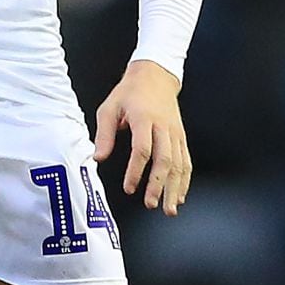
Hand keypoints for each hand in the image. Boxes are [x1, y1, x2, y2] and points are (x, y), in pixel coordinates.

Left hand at [93, 59, 190, 216]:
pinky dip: (184, 180)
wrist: (156, 75)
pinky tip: (180, 195)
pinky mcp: (181, 136)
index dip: (136, 171)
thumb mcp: (109, 107)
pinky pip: (186, 160)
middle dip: (158, 185)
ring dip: (175, 188)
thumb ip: (104, 134)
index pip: (142, 149)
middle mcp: (163, 127)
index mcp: (144, 118)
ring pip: (180, 164)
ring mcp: (175, 132)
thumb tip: (98, 158)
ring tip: (169, 208)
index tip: (129, 188)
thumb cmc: (129, 92)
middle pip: (165, 160)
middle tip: (150, 204)